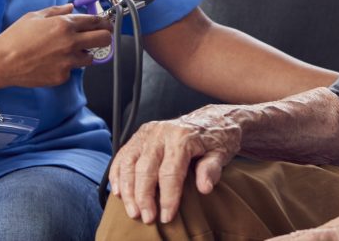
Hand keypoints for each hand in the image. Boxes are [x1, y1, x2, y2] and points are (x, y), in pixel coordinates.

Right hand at [0, 4, 111, 87]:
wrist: (2, 62)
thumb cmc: (15, 37)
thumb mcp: (35, 16)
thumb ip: (56, 11)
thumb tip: (71, 8)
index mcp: (65, 25)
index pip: (96, 21)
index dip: (104, 22)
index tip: (106, 24)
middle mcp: (71, 42)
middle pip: (104, 39)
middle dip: (106, 37)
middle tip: (101, 38)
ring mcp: (68, 61)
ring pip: (91, 58)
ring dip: (85, 54)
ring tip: (70, 52)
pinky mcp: (63, 77)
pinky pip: (73, 71)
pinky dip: (67, 67)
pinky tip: (53, 63)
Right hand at [110, 106, 242, 224]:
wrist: (210, 120)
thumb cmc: (216, 139)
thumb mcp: (221, 153)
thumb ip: (211, 169)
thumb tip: (204, 187)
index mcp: (182, 137)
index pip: (170, 172)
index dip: (167, 197)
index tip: (166, 216)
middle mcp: (162, 132)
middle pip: (145, 168)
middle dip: (144, 197)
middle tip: (147, 218)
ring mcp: (148, 132)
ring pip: (129, 162)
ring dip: (128, 190)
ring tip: (133, 211)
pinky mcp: (140, 135)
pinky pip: (123, 155)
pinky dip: (117, 174)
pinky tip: (119, 192)